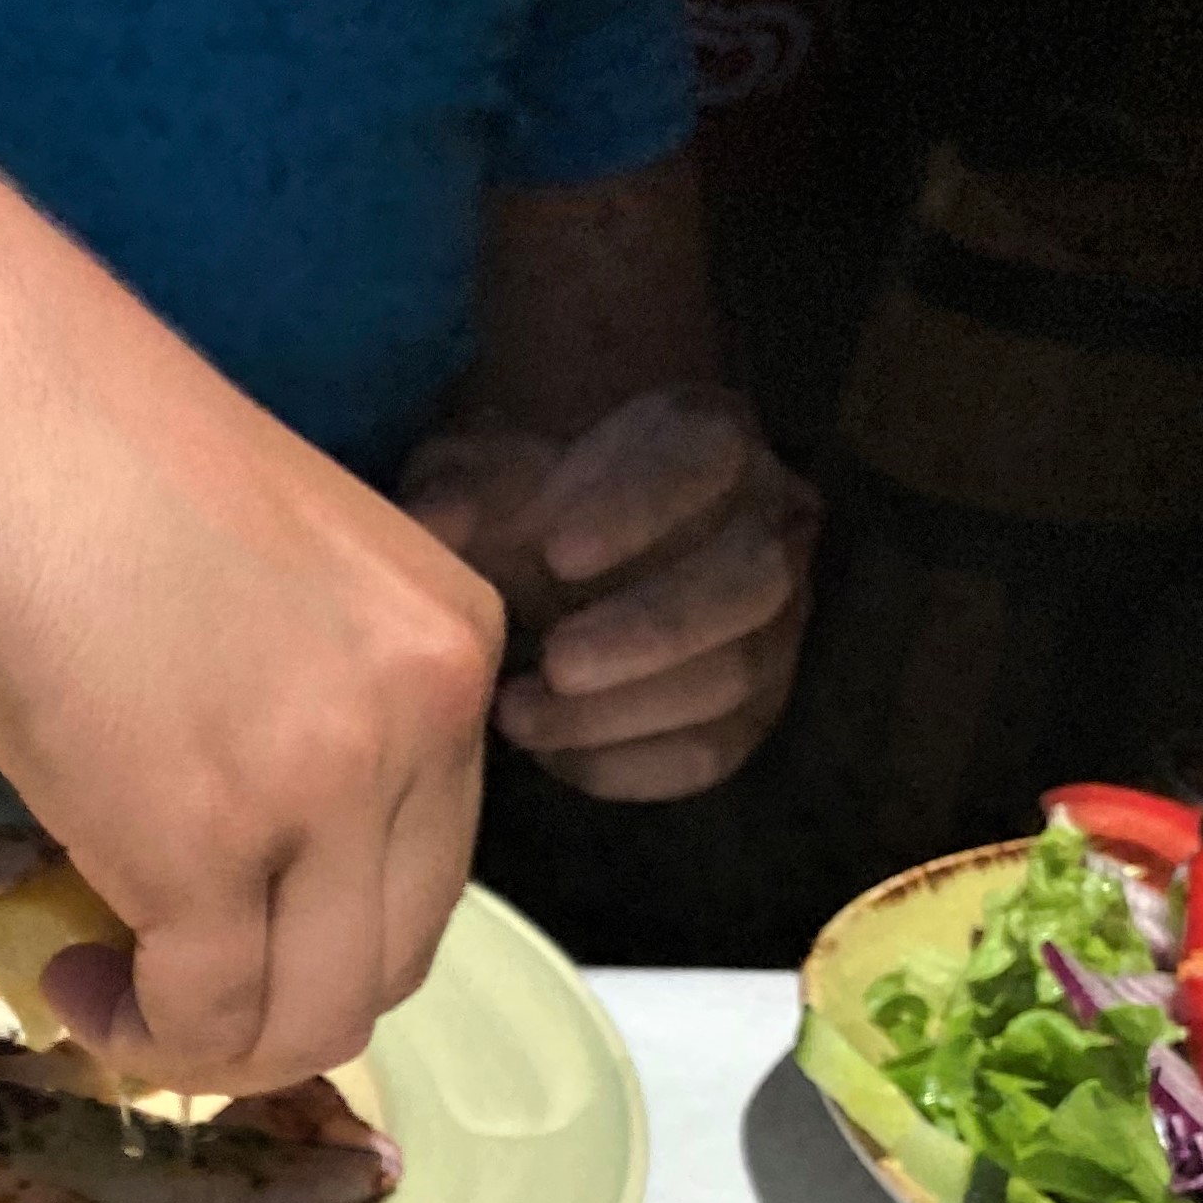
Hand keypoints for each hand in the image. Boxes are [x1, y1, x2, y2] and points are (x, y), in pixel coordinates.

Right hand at [0, 280, 503, 1095]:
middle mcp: (427, 722)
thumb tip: (252, 884)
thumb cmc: (91, 477)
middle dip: (274, 1011)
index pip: (428, 871)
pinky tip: (76, 982)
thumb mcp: (275, 601)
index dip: (321, 938)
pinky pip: (203, 1013)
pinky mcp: (207, 846)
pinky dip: (138, 1032)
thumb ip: (310, 724)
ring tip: (109, 990)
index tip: (219, 933)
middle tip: (159, 987)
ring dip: (207, 1044)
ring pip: (308, 1016)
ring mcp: (325, 787)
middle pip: (388, 964)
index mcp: (454, 649)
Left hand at [401, 385, 815, 802]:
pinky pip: (710, 752)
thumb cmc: (523, 499)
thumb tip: (430, 526)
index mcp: (709, 438)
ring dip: (621, 711)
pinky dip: (627, 764)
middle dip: (650, 630)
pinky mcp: (749, 707)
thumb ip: (459, 493)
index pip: (705, 459)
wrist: (554, 550)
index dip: (640, 508)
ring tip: (518, 713)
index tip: (559, 552)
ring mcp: (772, 622)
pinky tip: (552, 752)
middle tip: (553, 662)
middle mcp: (767, 524)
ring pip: (734, 678)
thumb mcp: (480, 475)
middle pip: (750, 580)